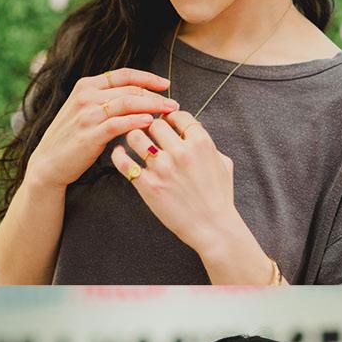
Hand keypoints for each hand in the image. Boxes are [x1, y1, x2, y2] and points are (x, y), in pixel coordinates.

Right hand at [28, 68, 175, 189]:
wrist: (49, 162)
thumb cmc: (72, 137)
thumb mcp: (84, 110)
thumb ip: (106, 100)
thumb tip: (137, 96)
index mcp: (86, 86)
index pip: (123, 74)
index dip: (147, 77)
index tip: (165, 84)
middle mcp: (86, 96)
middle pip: (129, 89)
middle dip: (155, 95)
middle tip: (173, 103)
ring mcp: (87, 114)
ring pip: (127, 103)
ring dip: (152, 106)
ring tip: (169, 111)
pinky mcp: (90, 133)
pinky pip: (119, 123)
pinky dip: (137, 121)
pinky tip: (150, 122)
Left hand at [111, 111, 245, 255]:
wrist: (213, 227)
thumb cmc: (219, 196)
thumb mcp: (224, 163)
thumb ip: (208, 144)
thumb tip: (194, 130)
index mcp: (201, 143)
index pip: (178, 115)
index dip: (170, 116)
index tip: (166, 122)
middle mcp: (181, 152)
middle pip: (154, 123)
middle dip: (151, 126)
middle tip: (149, 132)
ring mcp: (163, 168)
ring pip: (135, 136)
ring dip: (134, 136)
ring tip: (135, 141)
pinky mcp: (148, 185)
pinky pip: (123, 161)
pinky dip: (118, 154)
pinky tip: (120, 152)